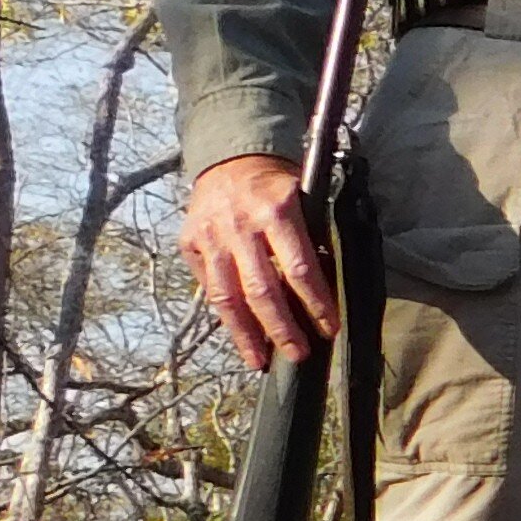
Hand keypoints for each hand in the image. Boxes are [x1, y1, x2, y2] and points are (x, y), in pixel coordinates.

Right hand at [181, 153, 337, 368]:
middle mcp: (241, 226)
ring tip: (262, 360)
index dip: (315, 303)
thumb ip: (310, 238)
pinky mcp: (191, 244)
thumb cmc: (277, 186)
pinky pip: (209, 288)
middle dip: (282, 328)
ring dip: (247, 334)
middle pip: (262, 289)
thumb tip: (325, 289)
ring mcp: (212, 237)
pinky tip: (240, 338)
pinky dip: (225, 317)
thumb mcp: (304, 199)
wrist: (230, 159)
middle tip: (299, 354)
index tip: (329, 328)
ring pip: (229, 297)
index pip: (300, 268)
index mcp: (277, 212)